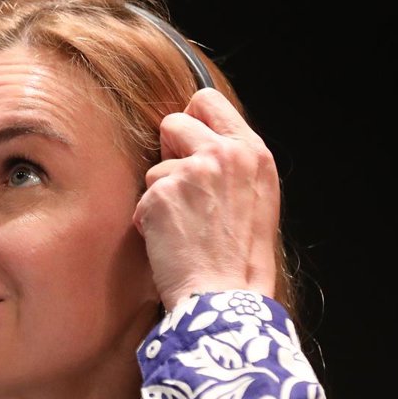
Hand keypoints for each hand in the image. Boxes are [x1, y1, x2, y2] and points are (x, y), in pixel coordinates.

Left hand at [133, 88, 279, 311]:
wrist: (225, 297)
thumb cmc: (240, 258)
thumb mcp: (255, 198)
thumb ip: (231, 164)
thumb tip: (197, 143)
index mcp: (253, 153)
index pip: (207, 101)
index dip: (191, 121)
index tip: (189, 144)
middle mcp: (224, 154)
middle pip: (173, 123)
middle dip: (170, 154)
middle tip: (184, 192)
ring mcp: (192, 172)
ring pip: (155, 167)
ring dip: (161, 195)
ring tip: (185, 228)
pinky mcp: (161, 195)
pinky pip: (142, 200)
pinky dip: (149, 221)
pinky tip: (171, 243)